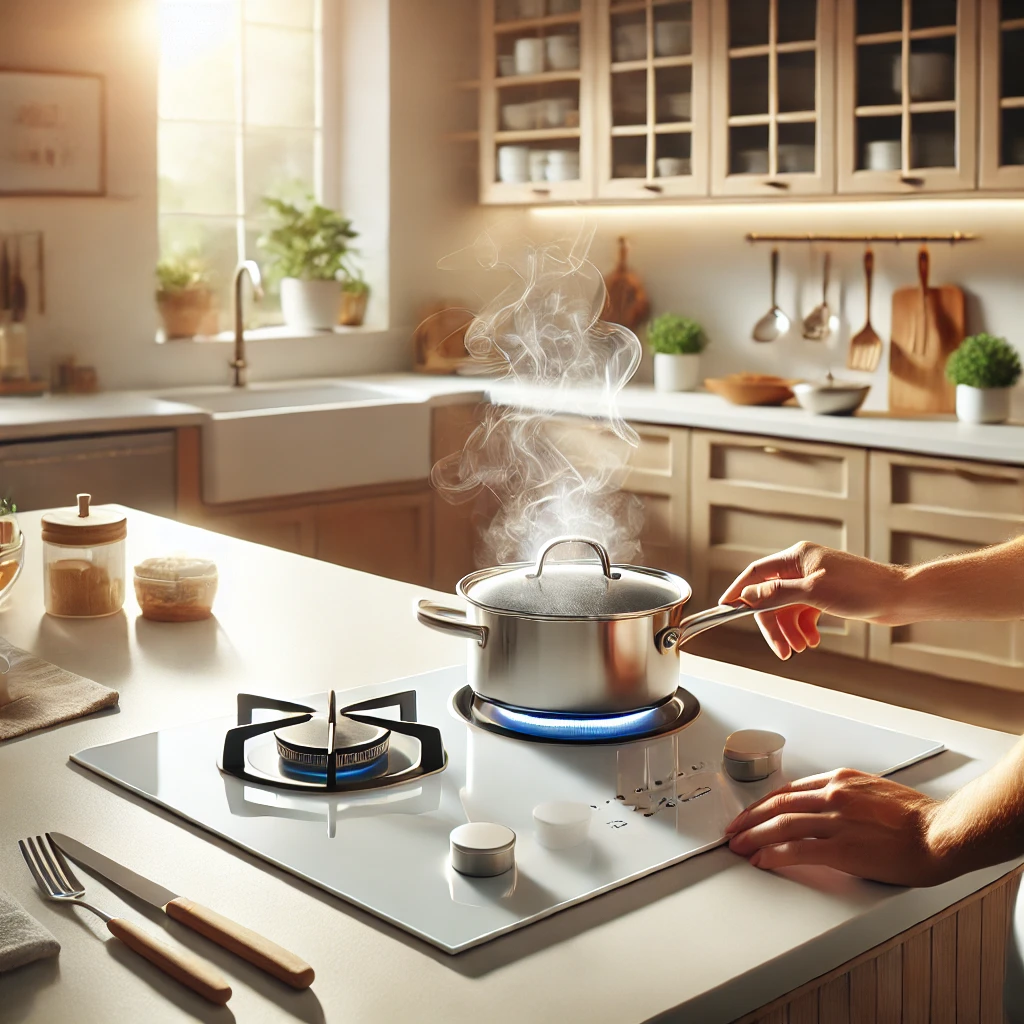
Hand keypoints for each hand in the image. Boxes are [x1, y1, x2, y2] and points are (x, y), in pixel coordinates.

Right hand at [719, 542, 905, 659]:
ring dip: (789, 630)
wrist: (899, 598)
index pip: (756, 574)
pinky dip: (803, 628)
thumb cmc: (862, 590)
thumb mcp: (814, 592)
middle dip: (773, 624)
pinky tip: (812, 640)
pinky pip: (803, 613)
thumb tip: (748, 595)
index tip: (726, 608)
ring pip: (787, 608)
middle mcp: (802, 567)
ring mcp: (814, 581)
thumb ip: (777, 594)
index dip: (739, 592)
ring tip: (801, 647)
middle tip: (780, 649)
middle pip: (771, 597)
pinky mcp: (826, 595)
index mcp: (797, 557)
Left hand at [725, 768, 949, 886]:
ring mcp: (835, 820)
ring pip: (780, 825)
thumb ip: (848, 799)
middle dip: (751, 819)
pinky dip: (773, 854)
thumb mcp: (875, 793)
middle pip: (778, 805)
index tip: (752, 813)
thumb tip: (831, 811)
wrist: (942, 833)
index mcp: (841, 780)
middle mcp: (833, 795)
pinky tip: (761, 860)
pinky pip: (796, 850)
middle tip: (734, 830)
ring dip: (754, 836)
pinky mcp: (841, 847)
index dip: (765, 803)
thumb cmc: (919, 818)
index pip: (790, 790)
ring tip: (738, 846)